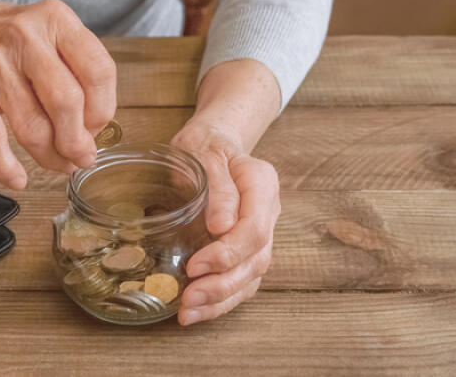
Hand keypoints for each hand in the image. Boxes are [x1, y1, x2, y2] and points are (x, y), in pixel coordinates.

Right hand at [0, 0, 116, 189]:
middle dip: (77, 142)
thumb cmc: (6, 42)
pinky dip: (5, 166)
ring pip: (32, 126)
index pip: (99, 71)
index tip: (96, 128)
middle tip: (79, 157)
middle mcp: (26, 35)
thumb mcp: (47, 36)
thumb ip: (75, 74)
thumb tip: (92, 134)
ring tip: (56, 164)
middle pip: (67, 103)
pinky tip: (16, 178)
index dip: (103, 110)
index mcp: (56, 19)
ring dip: (49, 156)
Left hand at [170, 120, 280, 324]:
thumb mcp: (203, 154)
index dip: (227, 253)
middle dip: (222, 284)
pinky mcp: (247, 249)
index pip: (255, 229)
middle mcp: (267, 212)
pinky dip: (219, 300)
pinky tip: (196, 311)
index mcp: (262, 184)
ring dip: (220, 299)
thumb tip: (222, 226)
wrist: (210, 142)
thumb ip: (216, 188)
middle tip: (188, 297)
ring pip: (251, 276)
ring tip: (188, 313)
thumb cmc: (203, 146)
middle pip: (256, 258)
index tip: (195, 265)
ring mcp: (260, 233)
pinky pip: (241, 281)